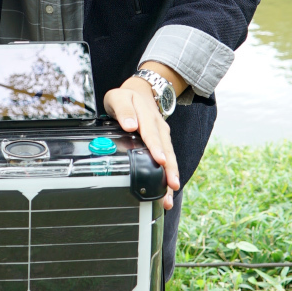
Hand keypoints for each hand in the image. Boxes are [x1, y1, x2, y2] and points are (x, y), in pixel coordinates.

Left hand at [103, 74, 180, 210]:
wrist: (141, 92)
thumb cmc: (126, 98)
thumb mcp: (119, 98)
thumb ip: (124, 110)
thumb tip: (130, 126)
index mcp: (147, 116)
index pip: (151, 134)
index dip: (156, 148)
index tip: (160, 160)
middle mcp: (159, 128)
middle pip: (166, 150)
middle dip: (169, 170)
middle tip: (172, 185)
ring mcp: (163, 136)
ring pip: (169, 158)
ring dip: (171, 177)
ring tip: (169, 197)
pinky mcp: (163, 144)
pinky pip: (167, 160)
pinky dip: (168, 176)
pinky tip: (166, 193)